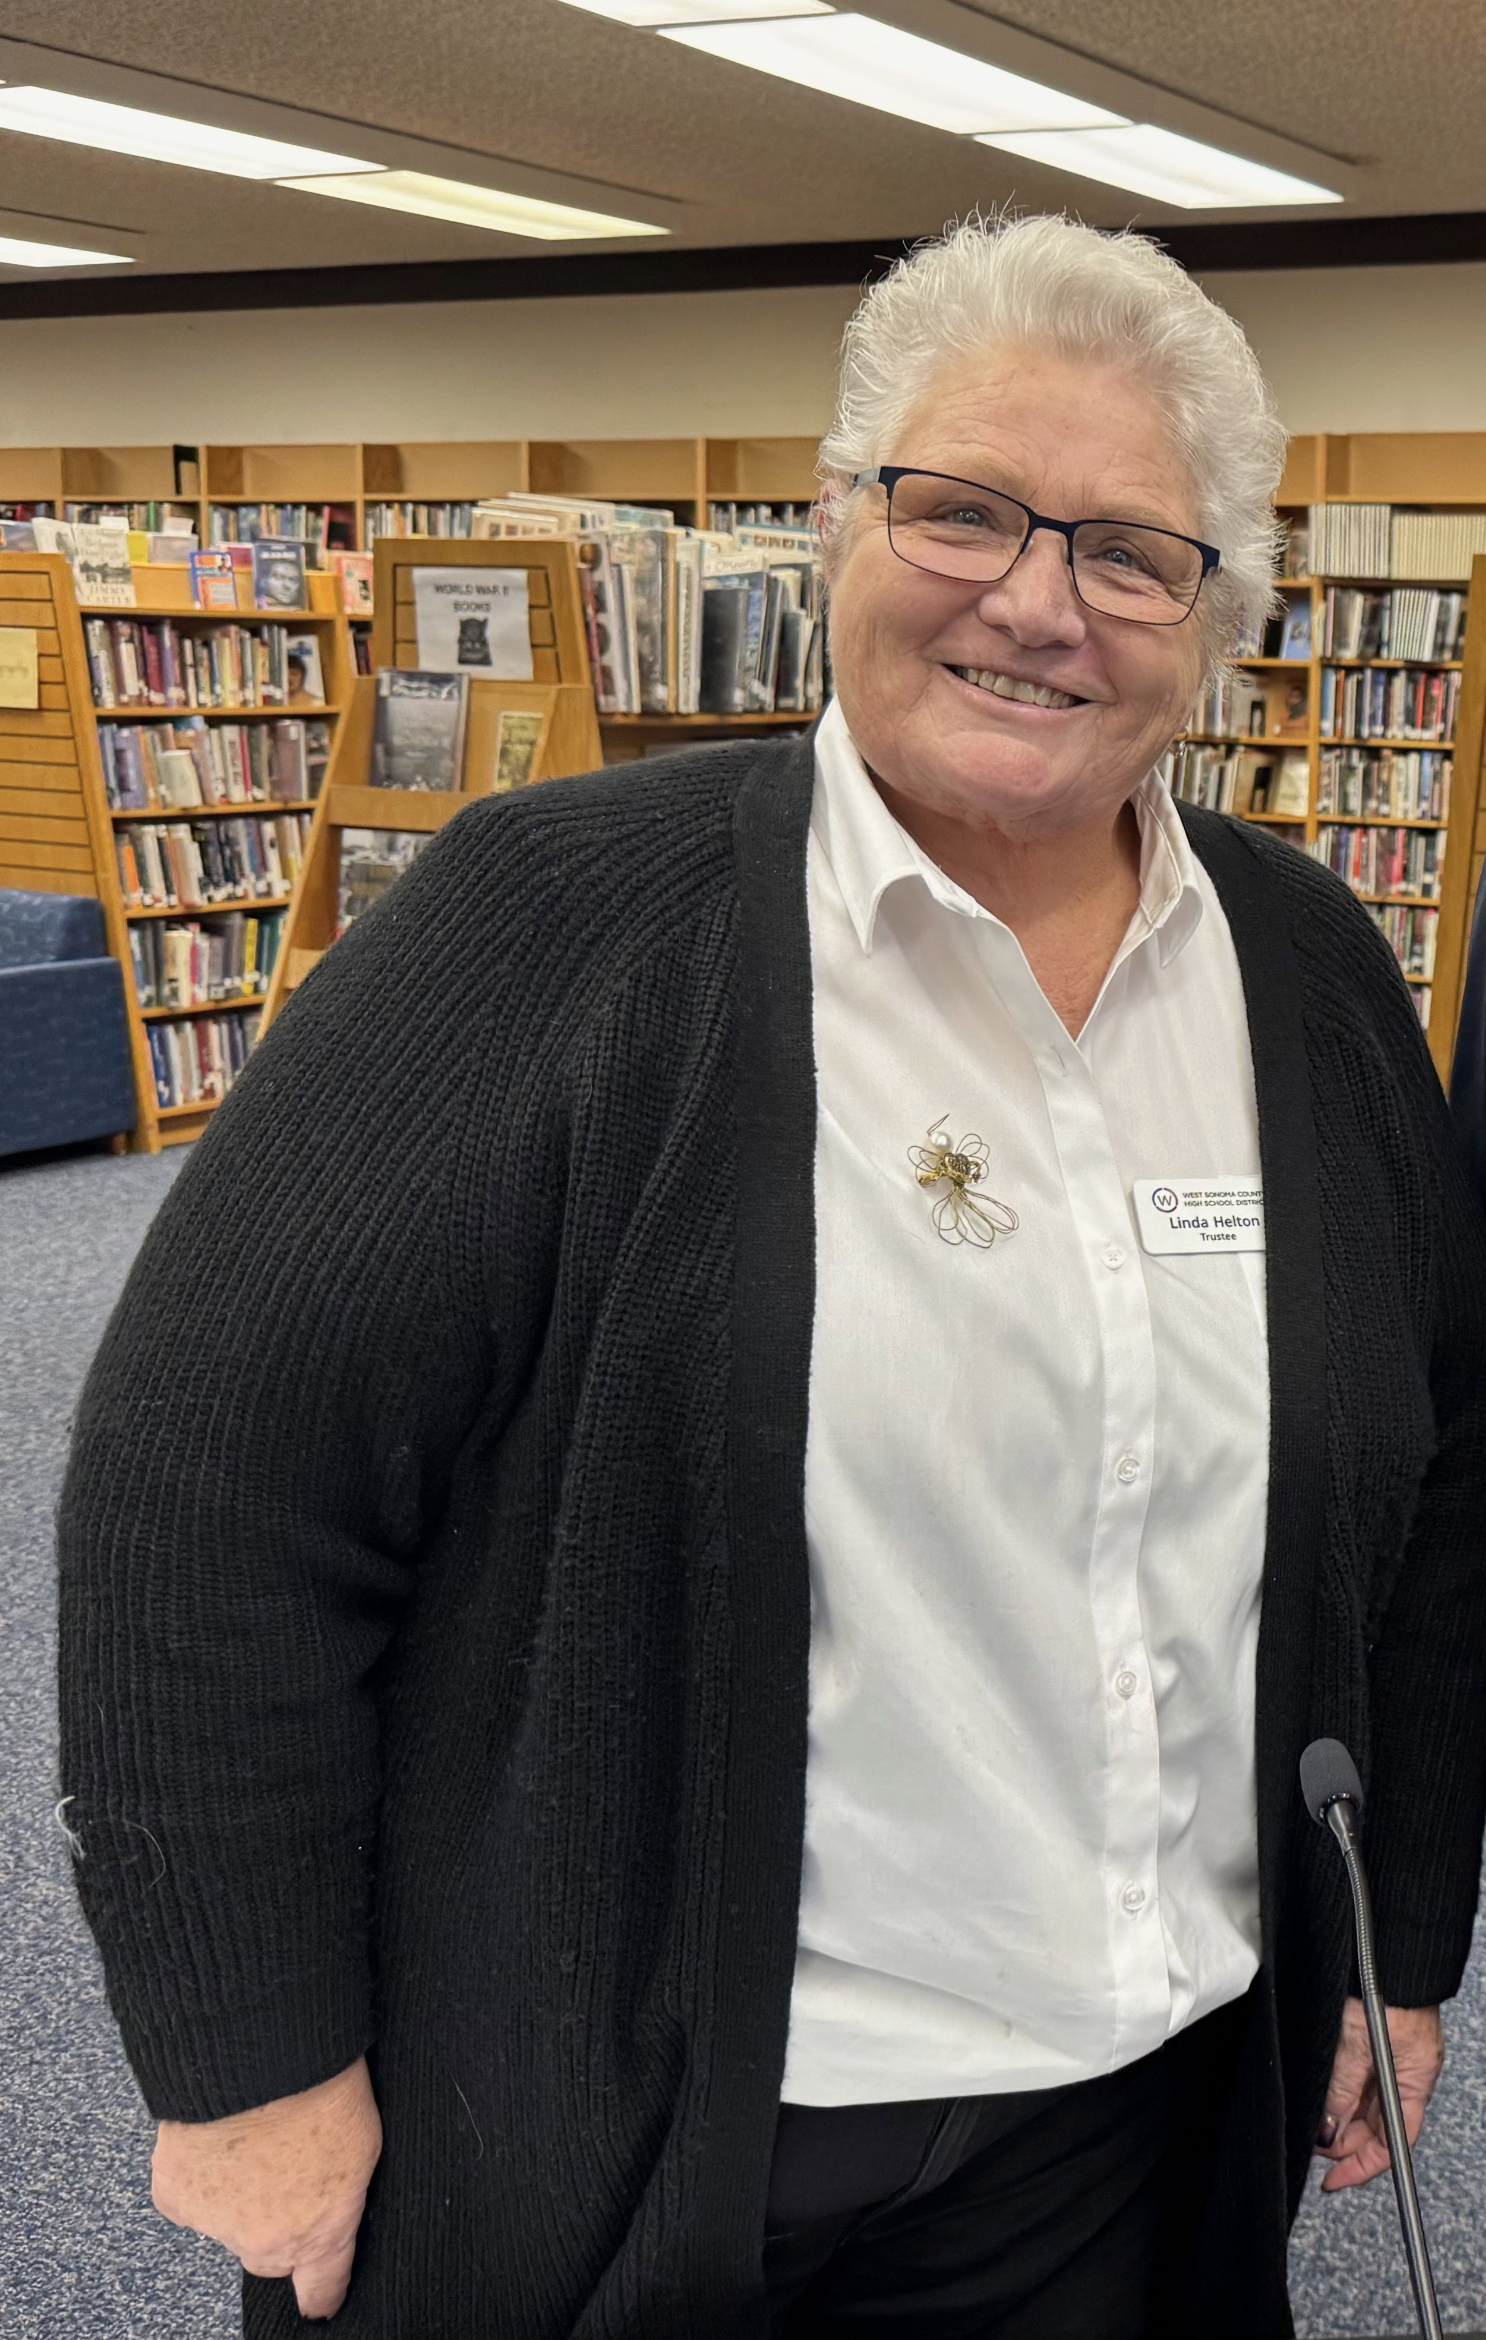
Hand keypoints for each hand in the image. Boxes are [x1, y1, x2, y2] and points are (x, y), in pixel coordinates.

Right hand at [152, 2055, 381, 2317]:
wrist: (260, 2054)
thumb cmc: (323, 2083)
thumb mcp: (362, 2144)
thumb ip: (340, 2193)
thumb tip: (328, 2203)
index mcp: (321, 2233)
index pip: (321, 2289)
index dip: (321, 2292)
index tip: (320, 2300)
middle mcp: (266, 2242)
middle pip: (270, 2254)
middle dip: (275, 2223)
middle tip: (282, 2168)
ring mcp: (217, 2225)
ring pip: (227, 2222)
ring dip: (235, 2190)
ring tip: (251, 2135)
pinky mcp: (176, 2198)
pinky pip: (188, 2196)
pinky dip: (198, 2171)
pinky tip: (216, 2135)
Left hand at [1315, 1998, 1442, 2193]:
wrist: (1389, 1944)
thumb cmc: (1385, 1985)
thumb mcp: (1359, 2044)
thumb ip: (1344, 2089)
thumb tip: (1329, 2131)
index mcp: (1416, 2080)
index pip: (1393, 2142)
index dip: (1363, 2166)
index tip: (1334, 2180)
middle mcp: (1405, 2071)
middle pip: (1374, 2124)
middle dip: (1343, 2140)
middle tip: (1312, 2145)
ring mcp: (1389, 2054)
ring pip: (1362, 2101)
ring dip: (1337, 2116)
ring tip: (1312, 2121)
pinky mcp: (1373, 2035)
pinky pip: (1356, 2075)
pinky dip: (1338, 2090)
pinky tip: (1321, 2092)